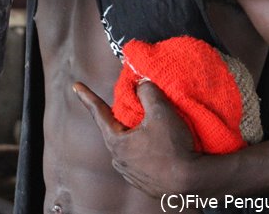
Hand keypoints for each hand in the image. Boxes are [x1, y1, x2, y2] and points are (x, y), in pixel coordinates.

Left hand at [74, 80, 199, 196]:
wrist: (192, 183)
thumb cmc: (174, 147)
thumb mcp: (160, 111)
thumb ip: (147, 92)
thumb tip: (141, 85)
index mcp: (117, 142)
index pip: (99, 113)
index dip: (87, 97)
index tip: (76, 86)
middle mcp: (119, 160)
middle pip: (116, 129)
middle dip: (122, 115)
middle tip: (131, 103)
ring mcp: (131, 174)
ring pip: (129, 145)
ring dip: (135, 134)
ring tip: (150, 126)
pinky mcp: (145, 182)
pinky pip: (140, 158)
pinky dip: (145, 148)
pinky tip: (159, 146)